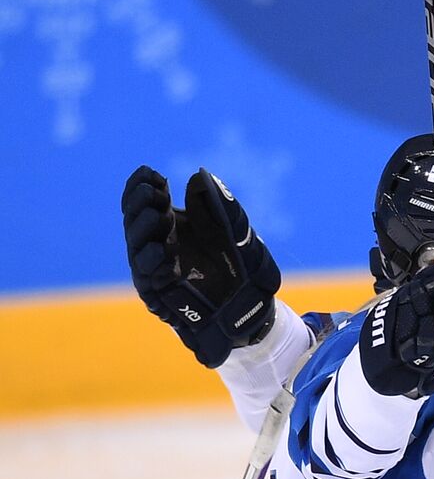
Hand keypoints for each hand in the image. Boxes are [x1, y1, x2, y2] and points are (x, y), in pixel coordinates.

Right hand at [121, 166, 280, 366]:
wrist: (253, 306)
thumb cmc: (242, 265)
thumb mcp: (236, 230)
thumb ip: (220, 205)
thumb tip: (199, 175)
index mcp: (172, 225)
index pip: (144, 202)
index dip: (142, 186)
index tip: (151, 172)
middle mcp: (158, 244)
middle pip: (135, 221)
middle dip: (140, 204)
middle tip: (150, 190)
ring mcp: (156, 269)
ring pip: (136, 247)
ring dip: (143, 230)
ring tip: (158, 215)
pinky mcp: (159, 293)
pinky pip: (147, 278)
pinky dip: (152, 264)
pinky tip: (162, 251)